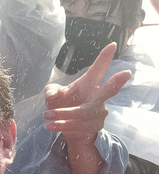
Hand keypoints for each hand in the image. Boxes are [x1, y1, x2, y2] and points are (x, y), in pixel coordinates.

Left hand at [43, 43, 130, 173]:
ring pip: (83, 113)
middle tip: (126, 73)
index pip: (97, 69)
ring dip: (63, 114)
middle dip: (116, 82)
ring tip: (47, 115)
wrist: (67, 128)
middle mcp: (96, 97)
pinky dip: (62, 125)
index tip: (112, 45)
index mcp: (87, 84)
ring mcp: (98, 112)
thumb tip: (52, 94)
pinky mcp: (95, 126)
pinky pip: (78, 126)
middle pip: (108, 90)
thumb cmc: (63, 105)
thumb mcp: (53, 96)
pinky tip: (51, 126)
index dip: (104, 58)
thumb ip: (51, 91)